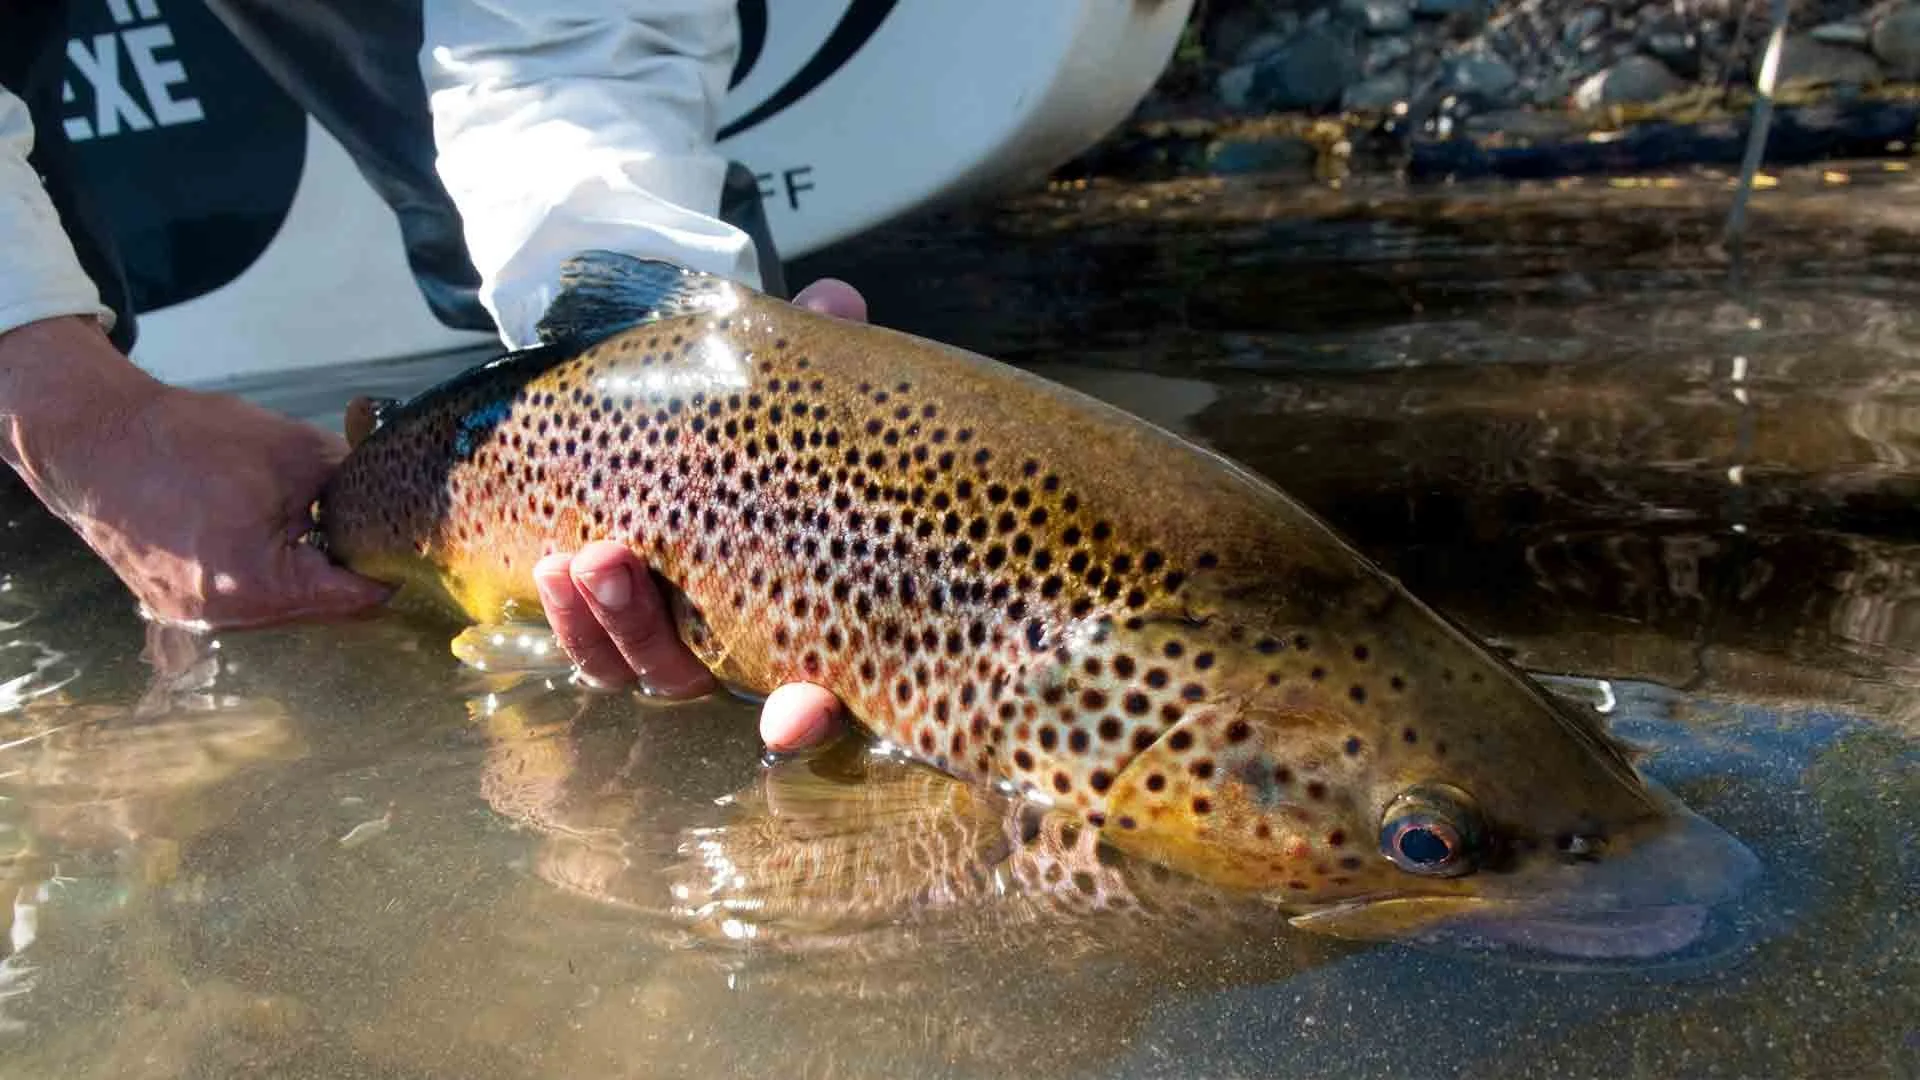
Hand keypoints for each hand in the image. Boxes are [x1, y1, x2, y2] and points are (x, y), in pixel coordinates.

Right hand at [0, 317, 389, 628]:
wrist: (94, 438)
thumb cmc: (190, 441)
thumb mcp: (299, 453)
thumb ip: (357, 486)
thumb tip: (397, 499)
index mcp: (263, 586)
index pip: (359, 598)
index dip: (392, 566)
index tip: (408, 540)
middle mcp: (229, 616)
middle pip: (325, 608)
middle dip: (349, 565)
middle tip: (367, 522)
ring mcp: (199, 616)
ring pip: (287, 604)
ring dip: (309, 568)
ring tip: (311, 519)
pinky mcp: (178, 603)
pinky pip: (246, 597)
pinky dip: (269, 567)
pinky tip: (270, 528)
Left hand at [536, 279, 864, 752]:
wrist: (671, 418)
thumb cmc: (755, 421)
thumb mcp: (786, 386)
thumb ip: (815, 352)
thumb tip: (838, 299)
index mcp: (800, 606)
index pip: (815, 691)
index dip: (806, 714)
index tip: (792, 716)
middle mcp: (736, 641)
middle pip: (697, 680)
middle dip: (660, 647)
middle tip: (618, 567)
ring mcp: (668, 635)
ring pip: (632, 666)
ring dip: (602, 621)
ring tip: (578, 555)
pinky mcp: (609, 620)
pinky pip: (588, 643)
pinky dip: (570, 613)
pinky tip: (555, 562)